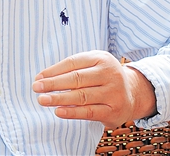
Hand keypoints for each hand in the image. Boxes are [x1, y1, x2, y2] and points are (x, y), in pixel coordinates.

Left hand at [32, 51, 156, 127]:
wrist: (133, 92)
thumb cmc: (104, 77)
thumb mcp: (93, 65)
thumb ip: (72, 69)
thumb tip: (43, 78)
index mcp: (101, 58)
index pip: (72, 63)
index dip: (53, 71)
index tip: (38, 78)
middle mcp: (109, 73)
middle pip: (76, 78)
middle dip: (53, 84)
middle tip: (36, 88)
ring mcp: (113, 92)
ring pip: (81, 96)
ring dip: (59, 98)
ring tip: (43, 100)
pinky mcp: (114, 110)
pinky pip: (89, 112)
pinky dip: (72, 112)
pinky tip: (58, 111)